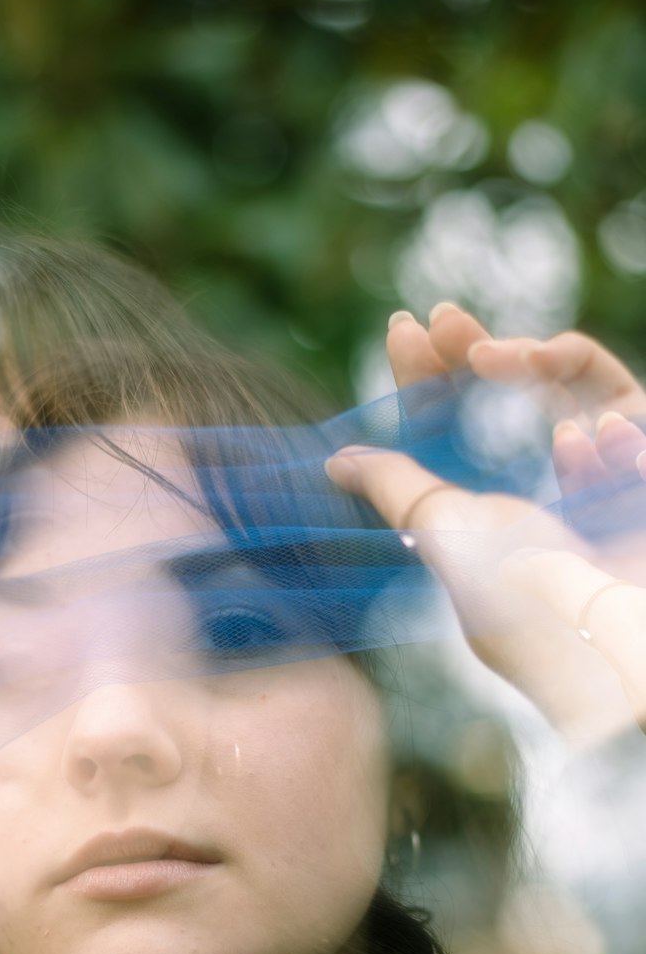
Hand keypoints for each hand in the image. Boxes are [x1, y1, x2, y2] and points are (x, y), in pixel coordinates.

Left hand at [326, 313, 645, 741]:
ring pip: (569, 393)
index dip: (423, 378)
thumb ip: (398, 491)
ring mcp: (595, 487)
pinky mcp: (637, 486)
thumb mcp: (447, 534)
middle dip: (472, 350)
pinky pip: (630, 417)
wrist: (606, 637)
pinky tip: (584, 440)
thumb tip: (337, 460)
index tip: (403, 328)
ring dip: (541, 365)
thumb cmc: (522, 595)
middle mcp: (539, 494)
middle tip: (444, 315)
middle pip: (504, 399)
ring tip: (516, 363)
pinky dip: (608, 420)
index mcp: (482, 511)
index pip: (446, 429)